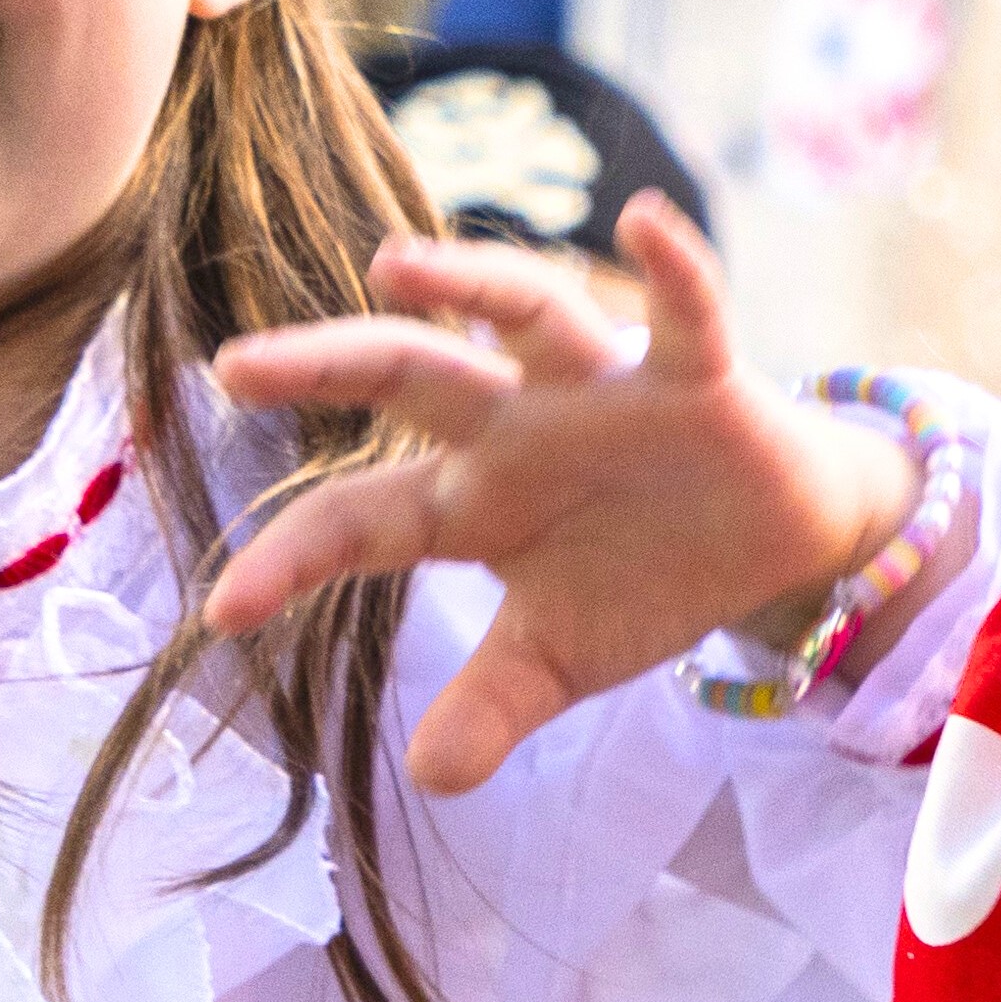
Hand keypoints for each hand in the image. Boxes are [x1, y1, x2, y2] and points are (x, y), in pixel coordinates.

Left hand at [207, 201, 920, 792]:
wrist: (777, 537)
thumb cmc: (647, 574)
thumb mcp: (560, 659)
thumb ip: (492, 708)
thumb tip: (429, 777)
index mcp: (472, 498)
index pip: (361, 518)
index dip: (293, 557)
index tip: (223, 611)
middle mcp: (521, 424)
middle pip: (411, 377)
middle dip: (327, 366)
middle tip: (235, 367)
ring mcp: (605, 389)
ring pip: (527, 314)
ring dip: (468, 281)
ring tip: (396, 264)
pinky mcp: (699, 376)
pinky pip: (687, 312)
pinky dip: (674, 266)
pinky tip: (644, 224)